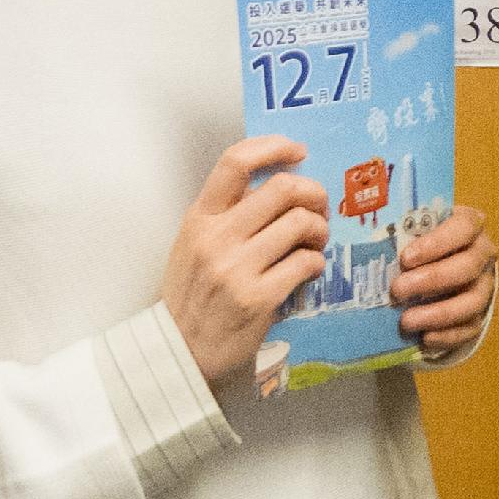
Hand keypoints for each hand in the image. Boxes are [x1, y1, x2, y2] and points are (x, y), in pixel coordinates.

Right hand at [164, 136, 327, 391]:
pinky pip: (306, 262)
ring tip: (315, 242)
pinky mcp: (258, 298)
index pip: (235, 162)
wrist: (179, 350)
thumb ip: (227, 215)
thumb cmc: (192, 295)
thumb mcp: (193, 245)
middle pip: (283, 188)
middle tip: (319, 208)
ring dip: (320, 230)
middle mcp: (216, 237)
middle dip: (313, 193)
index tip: (298, 152)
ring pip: (301, 223)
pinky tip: (309, 269)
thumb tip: (281, 187)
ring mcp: (237, 268)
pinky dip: (317, 262)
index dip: (274, 147)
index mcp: (199, 218)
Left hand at [393, 203, 497, 361]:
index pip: (464, 227)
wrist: (446, 265)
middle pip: (467, 267)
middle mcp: (482, 253)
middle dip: (432, 280)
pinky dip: (447, 335)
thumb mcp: (414, 229)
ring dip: (439, 313)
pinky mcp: (480, 313)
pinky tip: (424, 339)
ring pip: (472, 301)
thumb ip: (397, 229)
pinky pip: (470, 327)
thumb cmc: (422, 242)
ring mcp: (484, 285)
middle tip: (397, 290)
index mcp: (468, 225)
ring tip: (406, 321)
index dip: (438, 243)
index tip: (406, 258)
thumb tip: (353, 228)